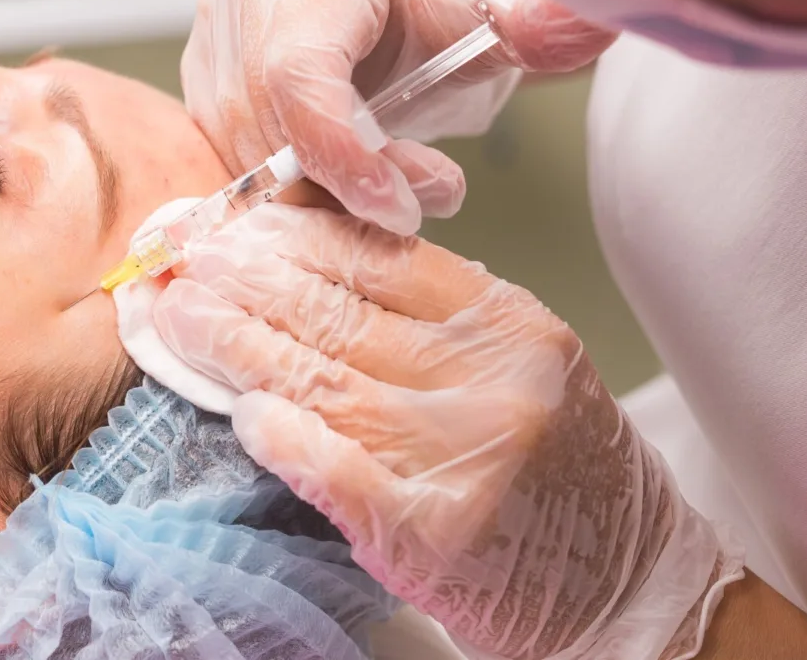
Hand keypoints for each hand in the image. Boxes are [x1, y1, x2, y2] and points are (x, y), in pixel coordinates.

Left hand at [151, 205, 739, 658]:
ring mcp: (466, 456)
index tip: (243, 224)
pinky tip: (244, 416)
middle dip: (252, 281)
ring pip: (329, 382)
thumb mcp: (523, 373)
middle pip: (346, 314)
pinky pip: (339, 471)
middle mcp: (495, 381)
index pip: (388, 260)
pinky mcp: (435, 533)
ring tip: (182, 319)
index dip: (302, 237)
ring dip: (241, 348)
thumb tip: (328, 278)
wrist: (623, 581)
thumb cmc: (566, 474)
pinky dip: (286, 440)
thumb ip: (443, 327)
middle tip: (189, 260)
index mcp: (515, 328)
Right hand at [181, 0, 615, 234]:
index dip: (345, 153)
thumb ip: (534, 24)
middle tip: (429, 192)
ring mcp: (215, 58)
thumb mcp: (476, 6)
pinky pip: (243, 168)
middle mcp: (243, 13)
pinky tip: (350, 187)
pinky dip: (301, 192)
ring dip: (330, 198)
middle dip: (355, 189)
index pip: (298, 79)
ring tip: (396, 187)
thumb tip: (594, 30)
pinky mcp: (210, 95)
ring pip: (256, 165)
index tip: (403, 204)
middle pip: (278, 137)